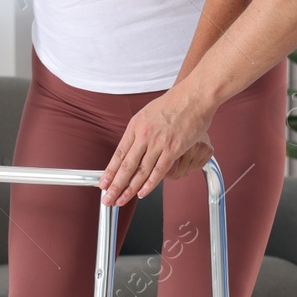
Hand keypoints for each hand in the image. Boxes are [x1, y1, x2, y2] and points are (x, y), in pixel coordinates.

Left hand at [100, 87, 215, 205]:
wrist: (193, 96)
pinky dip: (150, 184)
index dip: (110, 172)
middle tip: (107, 198)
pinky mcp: (173, 149)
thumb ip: (139, 132)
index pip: (118, 154)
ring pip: (140, 172)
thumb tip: (131, 147)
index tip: (103, 184)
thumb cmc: (174, 103)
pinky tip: (142, 193)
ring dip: (130, 189)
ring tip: (121, 200)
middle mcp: (144, 135)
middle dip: (115, 185)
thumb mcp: (147, 114)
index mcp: (135, 127)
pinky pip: (159, 170)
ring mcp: (158, 143)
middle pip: (126, 166)